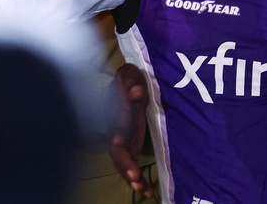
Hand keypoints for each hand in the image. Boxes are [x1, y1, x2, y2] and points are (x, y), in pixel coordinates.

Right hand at [109, 63, 155, 198]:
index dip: (122, 153)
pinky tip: (150, 190)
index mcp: (117, 121)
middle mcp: (118, 135)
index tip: (129, 161)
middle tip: (137, 180)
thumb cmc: (129, 81)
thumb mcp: (129, 76)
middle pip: (119, 157)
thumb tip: (135, 91)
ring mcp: (125, 143)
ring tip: (145, 190)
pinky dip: (140, 179)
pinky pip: (134, 166)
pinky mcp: (132, 147)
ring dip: (133, 179)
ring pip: (125, 165)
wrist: (128, 86)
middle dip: (126, 169)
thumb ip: (130, 81)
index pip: (116, 139)